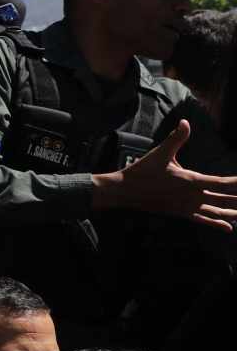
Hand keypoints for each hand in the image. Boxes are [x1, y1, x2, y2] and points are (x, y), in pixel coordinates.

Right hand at [94, 119, 236, 230]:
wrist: (125, 191)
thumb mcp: (161, 153)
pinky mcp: (181, 213)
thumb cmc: (143, 171)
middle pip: (226, 200)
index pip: (224, 184)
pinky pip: (204, 220)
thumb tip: (185, 122)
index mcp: (191, 181)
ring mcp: (188, 207)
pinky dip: (217, 223)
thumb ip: (176, 138)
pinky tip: (229, 228)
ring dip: (234, 213)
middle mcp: (193, 196)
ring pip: (218, 212)